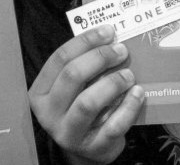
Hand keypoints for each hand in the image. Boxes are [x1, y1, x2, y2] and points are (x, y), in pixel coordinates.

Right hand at [29, 25, 143, 163]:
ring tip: (129, 74)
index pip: (60, 58)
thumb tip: (110, 37)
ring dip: (112, 83)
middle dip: (100, 58)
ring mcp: (68, 133)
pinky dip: (128, 107)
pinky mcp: (93, 148)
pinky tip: (138, 93)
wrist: (88, 147)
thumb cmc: (80, 105)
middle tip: (121, 50)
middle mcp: (49, 113)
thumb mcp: (74, 86)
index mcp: (40, 91)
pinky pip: (113, 126)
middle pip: (72, 76)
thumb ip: (84, 64)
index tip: (108, 31)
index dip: (86, 41)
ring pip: (88, 102)